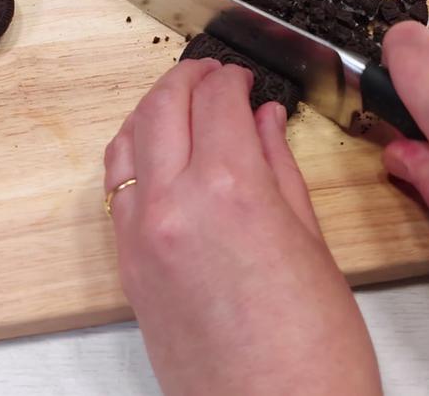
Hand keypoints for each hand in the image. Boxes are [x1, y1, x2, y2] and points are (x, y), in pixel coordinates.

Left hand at [105, 58, 380, 395]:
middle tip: (212, 74)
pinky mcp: (127, 267)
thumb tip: (265, 122)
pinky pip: (116, 188)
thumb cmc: (312, 354)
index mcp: (230, 190)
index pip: (218, 101)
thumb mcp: (312, 245)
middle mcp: (173, 204)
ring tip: (183, 104)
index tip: (244, 77)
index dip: (232, 79)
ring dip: (152, 109)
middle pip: (163, 107)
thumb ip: (279, 170)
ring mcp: (140, 237)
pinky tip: (159, 154)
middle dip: (187, 79)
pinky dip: (134, 154)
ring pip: (127, 141)